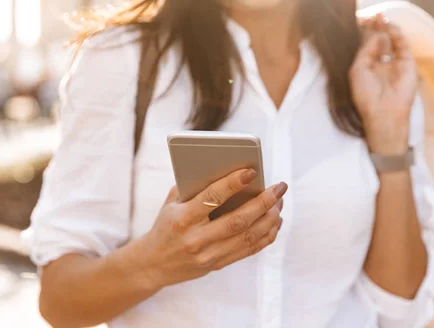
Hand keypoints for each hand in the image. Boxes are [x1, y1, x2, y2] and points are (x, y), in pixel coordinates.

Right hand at [136, 169, 286, 288]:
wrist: (153, 263)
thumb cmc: (166, 224)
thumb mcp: (172, 203)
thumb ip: (195, 187)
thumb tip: (228, 168)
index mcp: (182, 218)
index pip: (212, 198)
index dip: (233, 184)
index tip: (252, 171)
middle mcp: (196, 239)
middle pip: (238, 221)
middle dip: (263, 202)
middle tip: (280, 187)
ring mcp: (208, 255)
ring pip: (248, 237)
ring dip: (270, 218)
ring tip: (280, 202)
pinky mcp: (218, 264)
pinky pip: (249, 250)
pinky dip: (266, 235)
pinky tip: (275, 221)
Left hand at [351, 14, 417, 152]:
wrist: (383, 112)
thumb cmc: (366, 94)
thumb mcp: (359, 68)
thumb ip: (366, 49)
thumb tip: (375, 33)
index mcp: (367, 67)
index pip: (366, 44)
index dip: (364, 32)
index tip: (360, 18)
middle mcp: (381, 63)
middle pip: (379, 39)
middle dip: (375, 27)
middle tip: (373, 14)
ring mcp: (395, 63)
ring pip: (391, 40)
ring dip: (386, 27)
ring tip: (380, 16)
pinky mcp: (407, 64)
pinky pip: (402, 45)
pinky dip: (396, 34)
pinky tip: (389, 26)